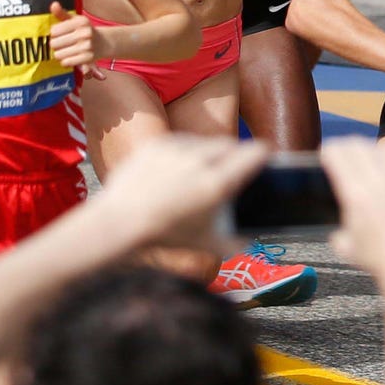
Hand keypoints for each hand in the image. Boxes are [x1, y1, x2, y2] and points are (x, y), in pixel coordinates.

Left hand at [47, 6, 98, 70]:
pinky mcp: (87, 58)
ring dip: (60, 54)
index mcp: (80, 21)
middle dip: (55, 45)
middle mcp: (85, 33)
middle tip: (63, 44)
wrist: (103, 42)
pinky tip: (71, 57)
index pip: (53, 31)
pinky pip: (65, 62)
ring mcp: (87, 46)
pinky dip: (65, 61)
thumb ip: (61, 13)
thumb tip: (53, 4)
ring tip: (66, 50)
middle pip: (54, 44)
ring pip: (58, 54)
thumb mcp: (74, 20)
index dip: (54, 34)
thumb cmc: (84, 30)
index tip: (60, 34)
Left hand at [83, 130, 267, 260]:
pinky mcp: (158, 143)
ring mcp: (178, 149)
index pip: (255, 152)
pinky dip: (186, 152)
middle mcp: (200, 160)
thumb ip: (235, 241)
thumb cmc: (164, 235)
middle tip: (231, 169)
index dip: (264, 153)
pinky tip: (177, 170)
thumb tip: (250, 238)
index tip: (265, 156)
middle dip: (236, 154)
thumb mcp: (205, 243)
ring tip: (200, 172)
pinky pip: (183, 141)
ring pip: (206, 142)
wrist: (118, 222)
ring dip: (210, 153)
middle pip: (232, 144)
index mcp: (217, 184)